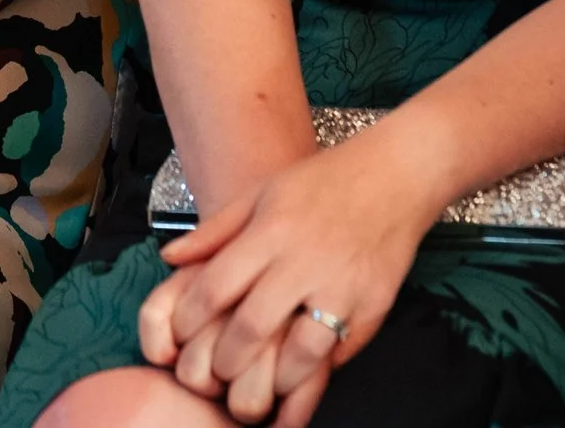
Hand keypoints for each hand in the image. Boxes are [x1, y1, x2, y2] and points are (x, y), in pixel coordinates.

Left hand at [142, 129, 444, 423]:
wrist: (394, 177)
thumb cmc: (322, 183)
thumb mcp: (261, 193)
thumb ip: (215, 230)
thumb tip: (170, 257)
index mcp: (270, 232)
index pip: (217, 286)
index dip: (190, 318)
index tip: (179, 335)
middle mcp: (304, 262)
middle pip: (253, 326)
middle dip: (226, 359)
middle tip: (214, 372)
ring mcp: (342, 288)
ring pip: (300, 353)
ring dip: (274, 379)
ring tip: (259, 387)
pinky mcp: (373, 307)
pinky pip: (340, 352)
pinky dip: (317, 372)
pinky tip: (299, 378)